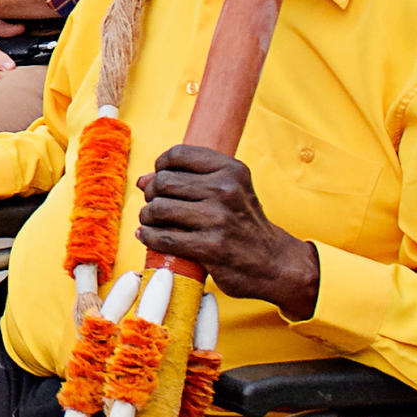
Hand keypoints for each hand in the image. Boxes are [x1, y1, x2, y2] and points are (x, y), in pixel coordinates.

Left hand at [136, 140, 316, 310]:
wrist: (273, 262)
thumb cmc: (243, 224)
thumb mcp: (228, 192)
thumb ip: (187, 181)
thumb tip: (143, 180)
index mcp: (231, 170)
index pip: (178, 154)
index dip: (161, 166)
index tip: (160, 178)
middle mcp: (226, 189)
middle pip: (164, 182)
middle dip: (151, 194)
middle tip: (154, 207)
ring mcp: (218, 218)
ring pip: (159, 209)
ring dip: (147, 217)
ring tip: (150, 222)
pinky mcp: (211, 247)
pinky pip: (164, 238)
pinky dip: (149, 237)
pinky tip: (148, 237)